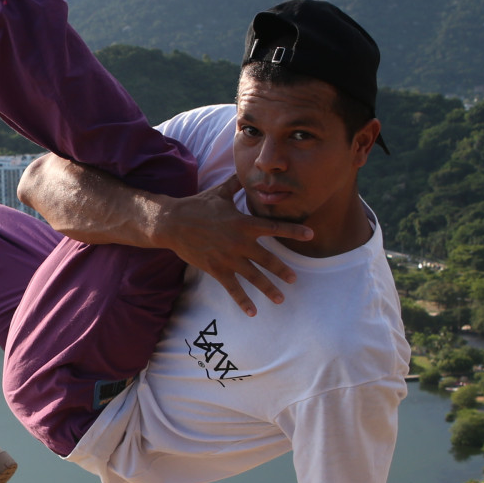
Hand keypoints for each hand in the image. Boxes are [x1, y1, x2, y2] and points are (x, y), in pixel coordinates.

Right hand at [154, 177, 311, 315]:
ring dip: (268, 288)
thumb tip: (246, 170)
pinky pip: (232, 288)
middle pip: (267, 259)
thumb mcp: (219, 193)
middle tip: (294, 280)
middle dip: (282, 271)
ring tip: (280, 298)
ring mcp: (228, 257)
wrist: (172, 223)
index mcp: (244, 223)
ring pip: (253, 276)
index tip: (311, 234)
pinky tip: (253, 312)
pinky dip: (243, 301)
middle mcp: (239, 242)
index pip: (274, 228)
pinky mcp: (216, 269)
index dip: (294, 231)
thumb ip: (236, 184)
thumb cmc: (196, 206)